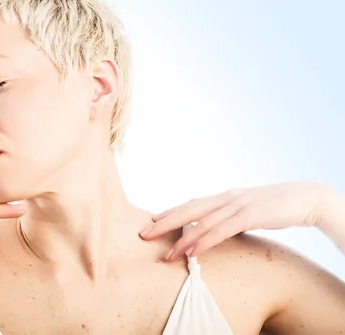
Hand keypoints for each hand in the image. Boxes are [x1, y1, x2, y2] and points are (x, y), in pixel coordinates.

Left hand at [139, 181, 333, 261]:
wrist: (305, 197)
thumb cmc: (275, 206)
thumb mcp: (247, 210)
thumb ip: (229, 216)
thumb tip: (213, 227)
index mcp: (224, 197)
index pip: (191, 204)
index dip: (170, 213)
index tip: (151, 222)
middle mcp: (226, 198)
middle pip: (188, 210)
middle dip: (165, 223)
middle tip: (144, 234)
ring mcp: (237, 205)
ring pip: (202, 223)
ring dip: (183, 239)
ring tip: (166, 253)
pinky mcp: (250, 215)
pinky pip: (222, 230)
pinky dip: (205, 240)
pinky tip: (194, 251)